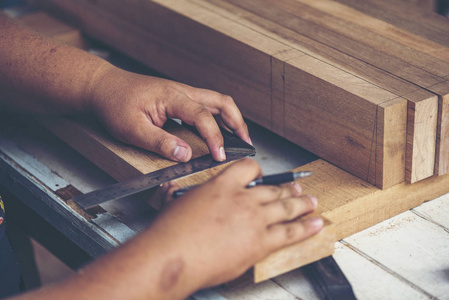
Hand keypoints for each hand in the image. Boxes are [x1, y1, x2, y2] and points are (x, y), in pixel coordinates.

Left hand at [89, 66, 250, 161]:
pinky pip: (206, 104)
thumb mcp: (131, 129)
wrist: (102, 86)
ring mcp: (181, 92)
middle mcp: (181, 91)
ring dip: (231, 118)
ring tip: (239, 138)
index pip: (203, 117)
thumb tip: (185, 155)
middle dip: (237, 122)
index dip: (215, 138)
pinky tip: (218, 130)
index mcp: (172, 97)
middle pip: (221, 101)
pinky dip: (218, 117)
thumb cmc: (114, 104)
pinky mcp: (178, 96)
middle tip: (246, 143)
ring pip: (216, 101)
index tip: (220, 156)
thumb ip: (159, 142)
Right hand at [154, 159, 322, 290]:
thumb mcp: (174, 202)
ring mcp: (254, 219)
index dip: (258, 171)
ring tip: (312, 202)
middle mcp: (242, 198)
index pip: (248, 168)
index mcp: (222, 185)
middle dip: (288, 189)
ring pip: (286, 207)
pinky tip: (315, 224)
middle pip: (273, 189)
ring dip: (302, 204)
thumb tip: (171, 188)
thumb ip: (180, 193)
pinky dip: (306, 228)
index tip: (262, 176)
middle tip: (297, 190)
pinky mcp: (260, 242)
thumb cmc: (170, 233)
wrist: (173, 256)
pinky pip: (290, 232)